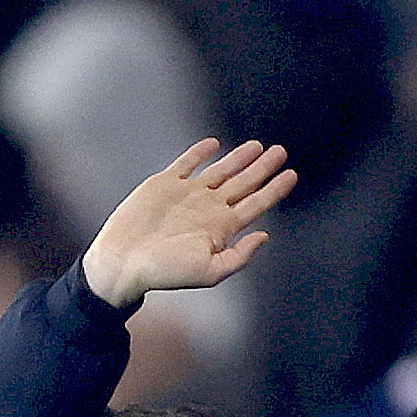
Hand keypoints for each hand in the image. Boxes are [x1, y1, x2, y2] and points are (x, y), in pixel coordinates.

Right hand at [80, 139, 297, 312]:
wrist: (124, 261)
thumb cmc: (164, 272)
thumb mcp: (210, 272)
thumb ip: (240, 255)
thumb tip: (265, 236)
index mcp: (221, 228)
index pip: (256, 204)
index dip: (275, 189)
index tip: (292, 175)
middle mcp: (208, 209)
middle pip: (244, 183)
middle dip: (264, 168)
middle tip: (281, 152)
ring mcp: (188, 195)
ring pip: (221, 170)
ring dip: (240, 158)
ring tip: (258, 146)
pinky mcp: (165, 184)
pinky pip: (187, 162)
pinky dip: (200, 152)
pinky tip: (214, 144)